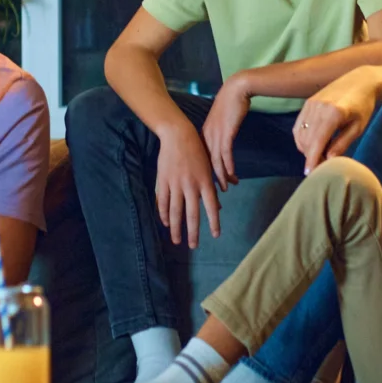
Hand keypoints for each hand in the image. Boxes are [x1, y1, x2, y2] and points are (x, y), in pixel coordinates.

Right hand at [153, 122, 222, 246]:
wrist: (178, 136)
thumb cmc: (196, 152)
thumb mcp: (208, 169)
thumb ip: (211, 190)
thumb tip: (218, 208)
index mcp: (205, 182)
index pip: (211, 207)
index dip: (214, 222)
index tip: (216, 235)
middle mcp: (191, 185)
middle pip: (192, 214)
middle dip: (193, 232)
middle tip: (193, 246)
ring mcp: (176, 184)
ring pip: (175, 211)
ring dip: (176, 228)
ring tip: (176, 240)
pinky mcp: (164, 181)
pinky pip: (163, 201)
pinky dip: (164, 214)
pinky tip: (165, 223)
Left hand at [200, 78, 251, 187]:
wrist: (237, 90)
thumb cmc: (231, 103)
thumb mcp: (222, 120)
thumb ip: (220, 132)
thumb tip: (223, 143)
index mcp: (204, 134)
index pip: (203, 158)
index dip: (208, 171)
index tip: (212, 182)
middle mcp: (207, 136)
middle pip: (208, 162)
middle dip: (213, 178)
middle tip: (218, 190)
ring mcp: (216, 134)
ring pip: (216, 160)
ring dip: (222, 175)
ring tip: (226, 187)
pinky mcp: (226, 133)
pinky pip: (225, 153)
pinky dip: (228, 165)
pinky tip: (232, 174)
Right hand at [293, 72, 376, 168]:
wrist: (359, 81)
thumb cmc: (362, 106)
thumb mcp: (357, 128)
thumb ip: (342, 144)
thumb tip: (328, 160)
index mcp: (333, 114)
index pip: (317, 143)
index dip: (312, 160)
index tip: (310, 174)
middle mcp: (318, 108)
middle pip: (307, 141)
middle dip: (311, 155)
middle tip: (322, 164)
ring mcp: (310, 104)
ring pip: (300, 135)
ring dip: (306, 148)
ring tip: (320, 153)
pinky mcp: (307, 103)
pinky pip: (298, 126)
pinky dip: (302, 138)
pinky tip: (313, 143)